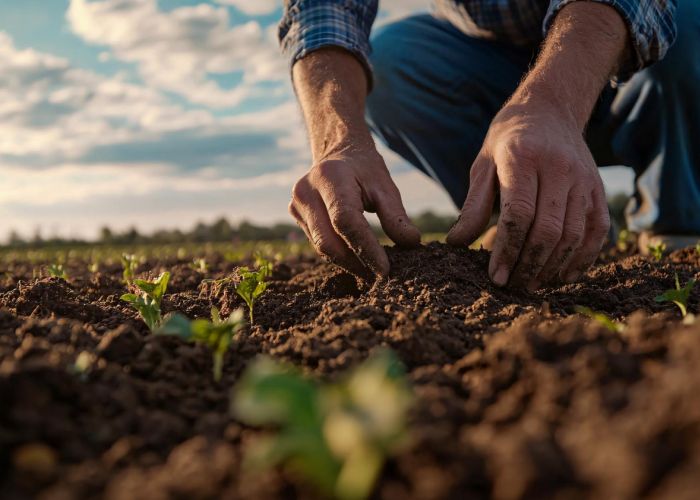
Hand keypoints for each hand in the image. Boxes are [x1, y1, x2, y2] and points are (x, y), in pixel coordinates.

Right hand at [289, 148, 420, 276]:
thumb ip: (396, 215)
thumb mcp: (385, 186)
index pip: (346, 221)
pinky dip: (339, 254)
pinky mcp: (295, 216)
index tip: (385, 269)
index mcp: (330, 177)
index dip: (366, 248)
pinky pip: (318, 243)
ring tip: (371, 270)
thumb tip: (411, 243)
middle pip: (328, 240)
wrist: (337, 153)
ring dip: (348, 262)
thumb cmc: (364, 170)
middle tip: (380, 276)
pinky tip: (357, 259)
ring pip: (322, 247)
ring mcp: (296, 204)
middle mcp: (306, 191)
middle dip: (355, 262)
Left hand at [447, 98, 609, 289]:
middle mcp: (559, 168)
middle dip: (529, 266)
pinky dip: (582, 258)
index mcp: (524, 159)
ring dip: (553, 267)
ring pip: (574, 235)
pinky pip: (597, 231)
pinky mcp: (597, 189)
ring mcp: (583, 179)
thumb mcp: (482, 166)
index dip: (507, 251)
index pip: (519, 215)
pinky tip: (562, 275)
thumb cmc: (507, 141)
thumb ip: (473, 206)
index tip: (495, 277)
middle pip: (549, 230)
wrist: (549, 110)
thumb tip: (456, 244)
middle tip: (512, 287)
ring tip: (531, 285)